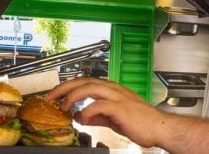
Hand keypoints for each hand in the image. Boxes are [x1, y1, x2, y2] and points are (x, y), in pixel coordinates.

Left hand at [45, 77, 167, 147]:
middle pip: (84, 81)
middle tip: (50, 97)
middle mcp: (113, 89)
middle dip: (64, 87)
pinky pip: (100, 104)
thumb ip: (96, 116)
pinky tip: (83, 118)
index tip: (55, 95)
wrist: (158, 127)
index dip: (68, 86)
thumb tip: (80, 116)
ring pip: (90, 87)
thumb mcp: (113, 118)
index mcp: (111, 89)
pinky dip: (88, 110)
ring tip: (63, 106)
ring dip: (73, 96)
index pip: (85, 82)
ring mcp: (117, 96)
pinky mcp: (121, 107)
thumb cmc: (140, 121)